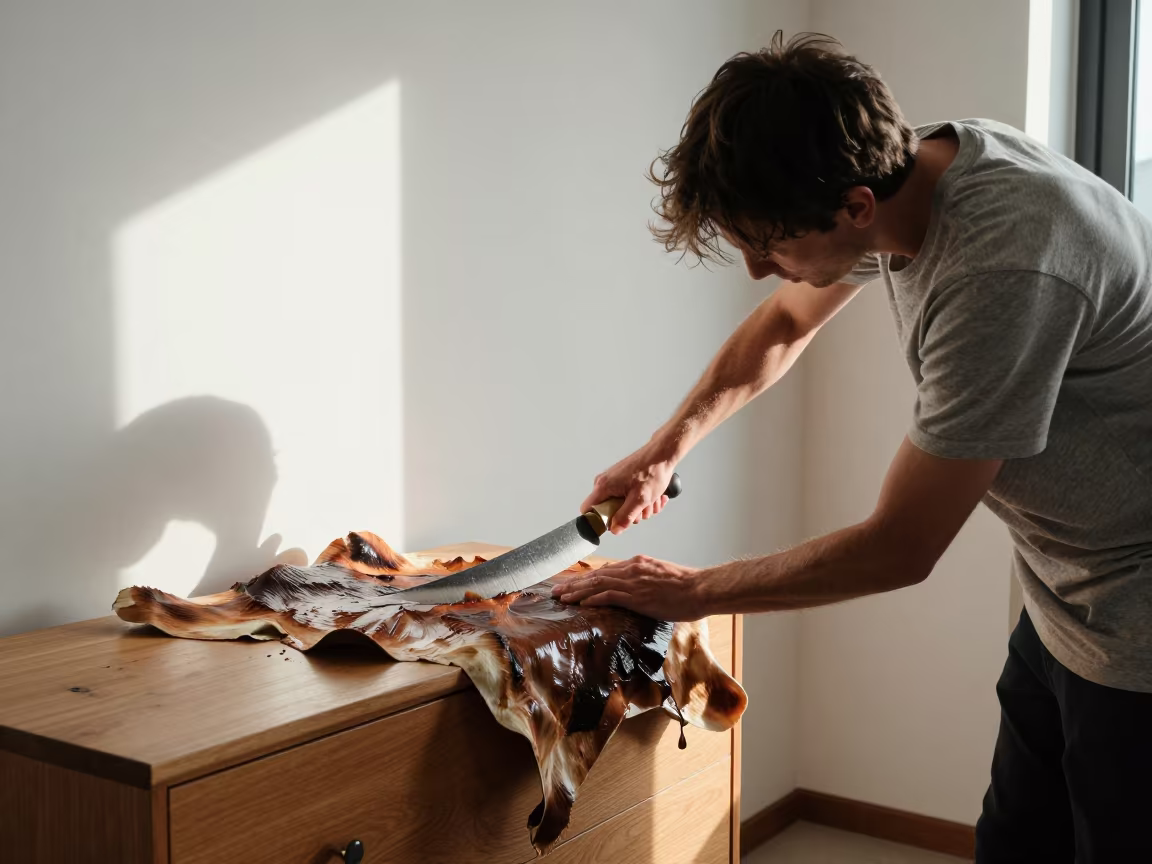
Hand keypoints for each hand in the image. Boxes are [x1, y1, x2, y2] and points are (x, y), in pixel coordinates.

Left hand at [550, 555, 706, 620]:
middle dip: (575, 584)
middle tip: (558, 591)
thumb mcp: (663, 577)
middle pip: (596, 575)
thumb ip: (647, 580)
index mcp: (638, 563)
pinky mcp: (636, 595)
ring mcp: (633, 581)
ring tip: (561, 598)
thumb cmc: (688, 586)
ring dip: (576, 592)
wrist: (700, 588)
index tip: (575, 584)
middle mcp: (632, 568)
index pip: (607, 570)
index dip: (588, 578)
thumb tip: (639, 590)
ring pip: (597, 584)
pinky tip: (580, 604)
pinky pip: (608, 595)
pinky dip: (592, 599)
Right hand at [582, 443, 677, 534]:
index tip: (615, 523)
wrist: (663, 454)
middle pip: (609, 511)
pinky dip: (643, 501)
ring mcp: (615, 482)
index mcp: (604, 486)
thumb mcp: (640, 499)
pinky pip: (629, 498)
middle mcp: (606, 483)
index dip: (599, 521)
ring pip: (623, 506)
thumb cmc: (652, 470)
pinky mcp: (624, 481)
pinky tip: (654, 498)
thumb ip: (625, 517)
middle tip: (642, 510)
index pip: (587, 510)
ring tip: (652, 501)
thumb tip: (614, 529)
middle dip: (630, 515)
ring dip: (640, 508)